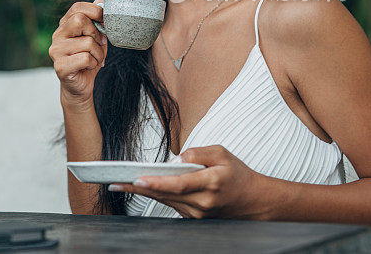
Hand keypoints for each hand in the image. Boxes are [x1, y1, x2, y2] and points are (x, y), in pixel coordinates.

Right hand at [49, 0, 107, 105]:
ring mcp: (56, 51)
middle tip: (99, 44)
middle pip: (80, 20)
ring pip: (87, 42)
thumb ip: (96, 18)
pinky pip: (85, 58)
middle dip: (96, 33)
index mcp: (64, 25)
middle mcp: (57, 36)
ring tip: (95, 59)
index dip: (95, 11)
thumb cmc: (88, 58)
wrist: (80, 86)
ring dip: (98, 53)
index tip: (105, 20)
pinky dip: (94, 63)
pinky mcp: (60, 66)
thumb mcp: (95, 36)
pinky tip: (90, 67)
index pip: (77, 7)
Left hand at [108, 145, 270, 219]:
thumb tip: (175, 160)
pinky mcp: (195, 217)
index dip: (157, 183)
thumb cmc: (238, 175)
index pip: (179, 184)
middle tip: (114, 182)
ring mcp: (198, 213)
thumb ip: (197, 153)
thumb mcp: (221, 153)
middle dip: (138, 188)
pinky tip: (141, 188)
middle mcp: (203, 202)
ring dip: (143, 193)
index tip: (138, 180)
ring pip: (166, 201)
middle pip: (166, 194)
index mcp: (211, 183)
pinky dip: (157, 196)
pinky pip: (172, 204)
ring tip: (119, 184)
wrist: (255, 201)